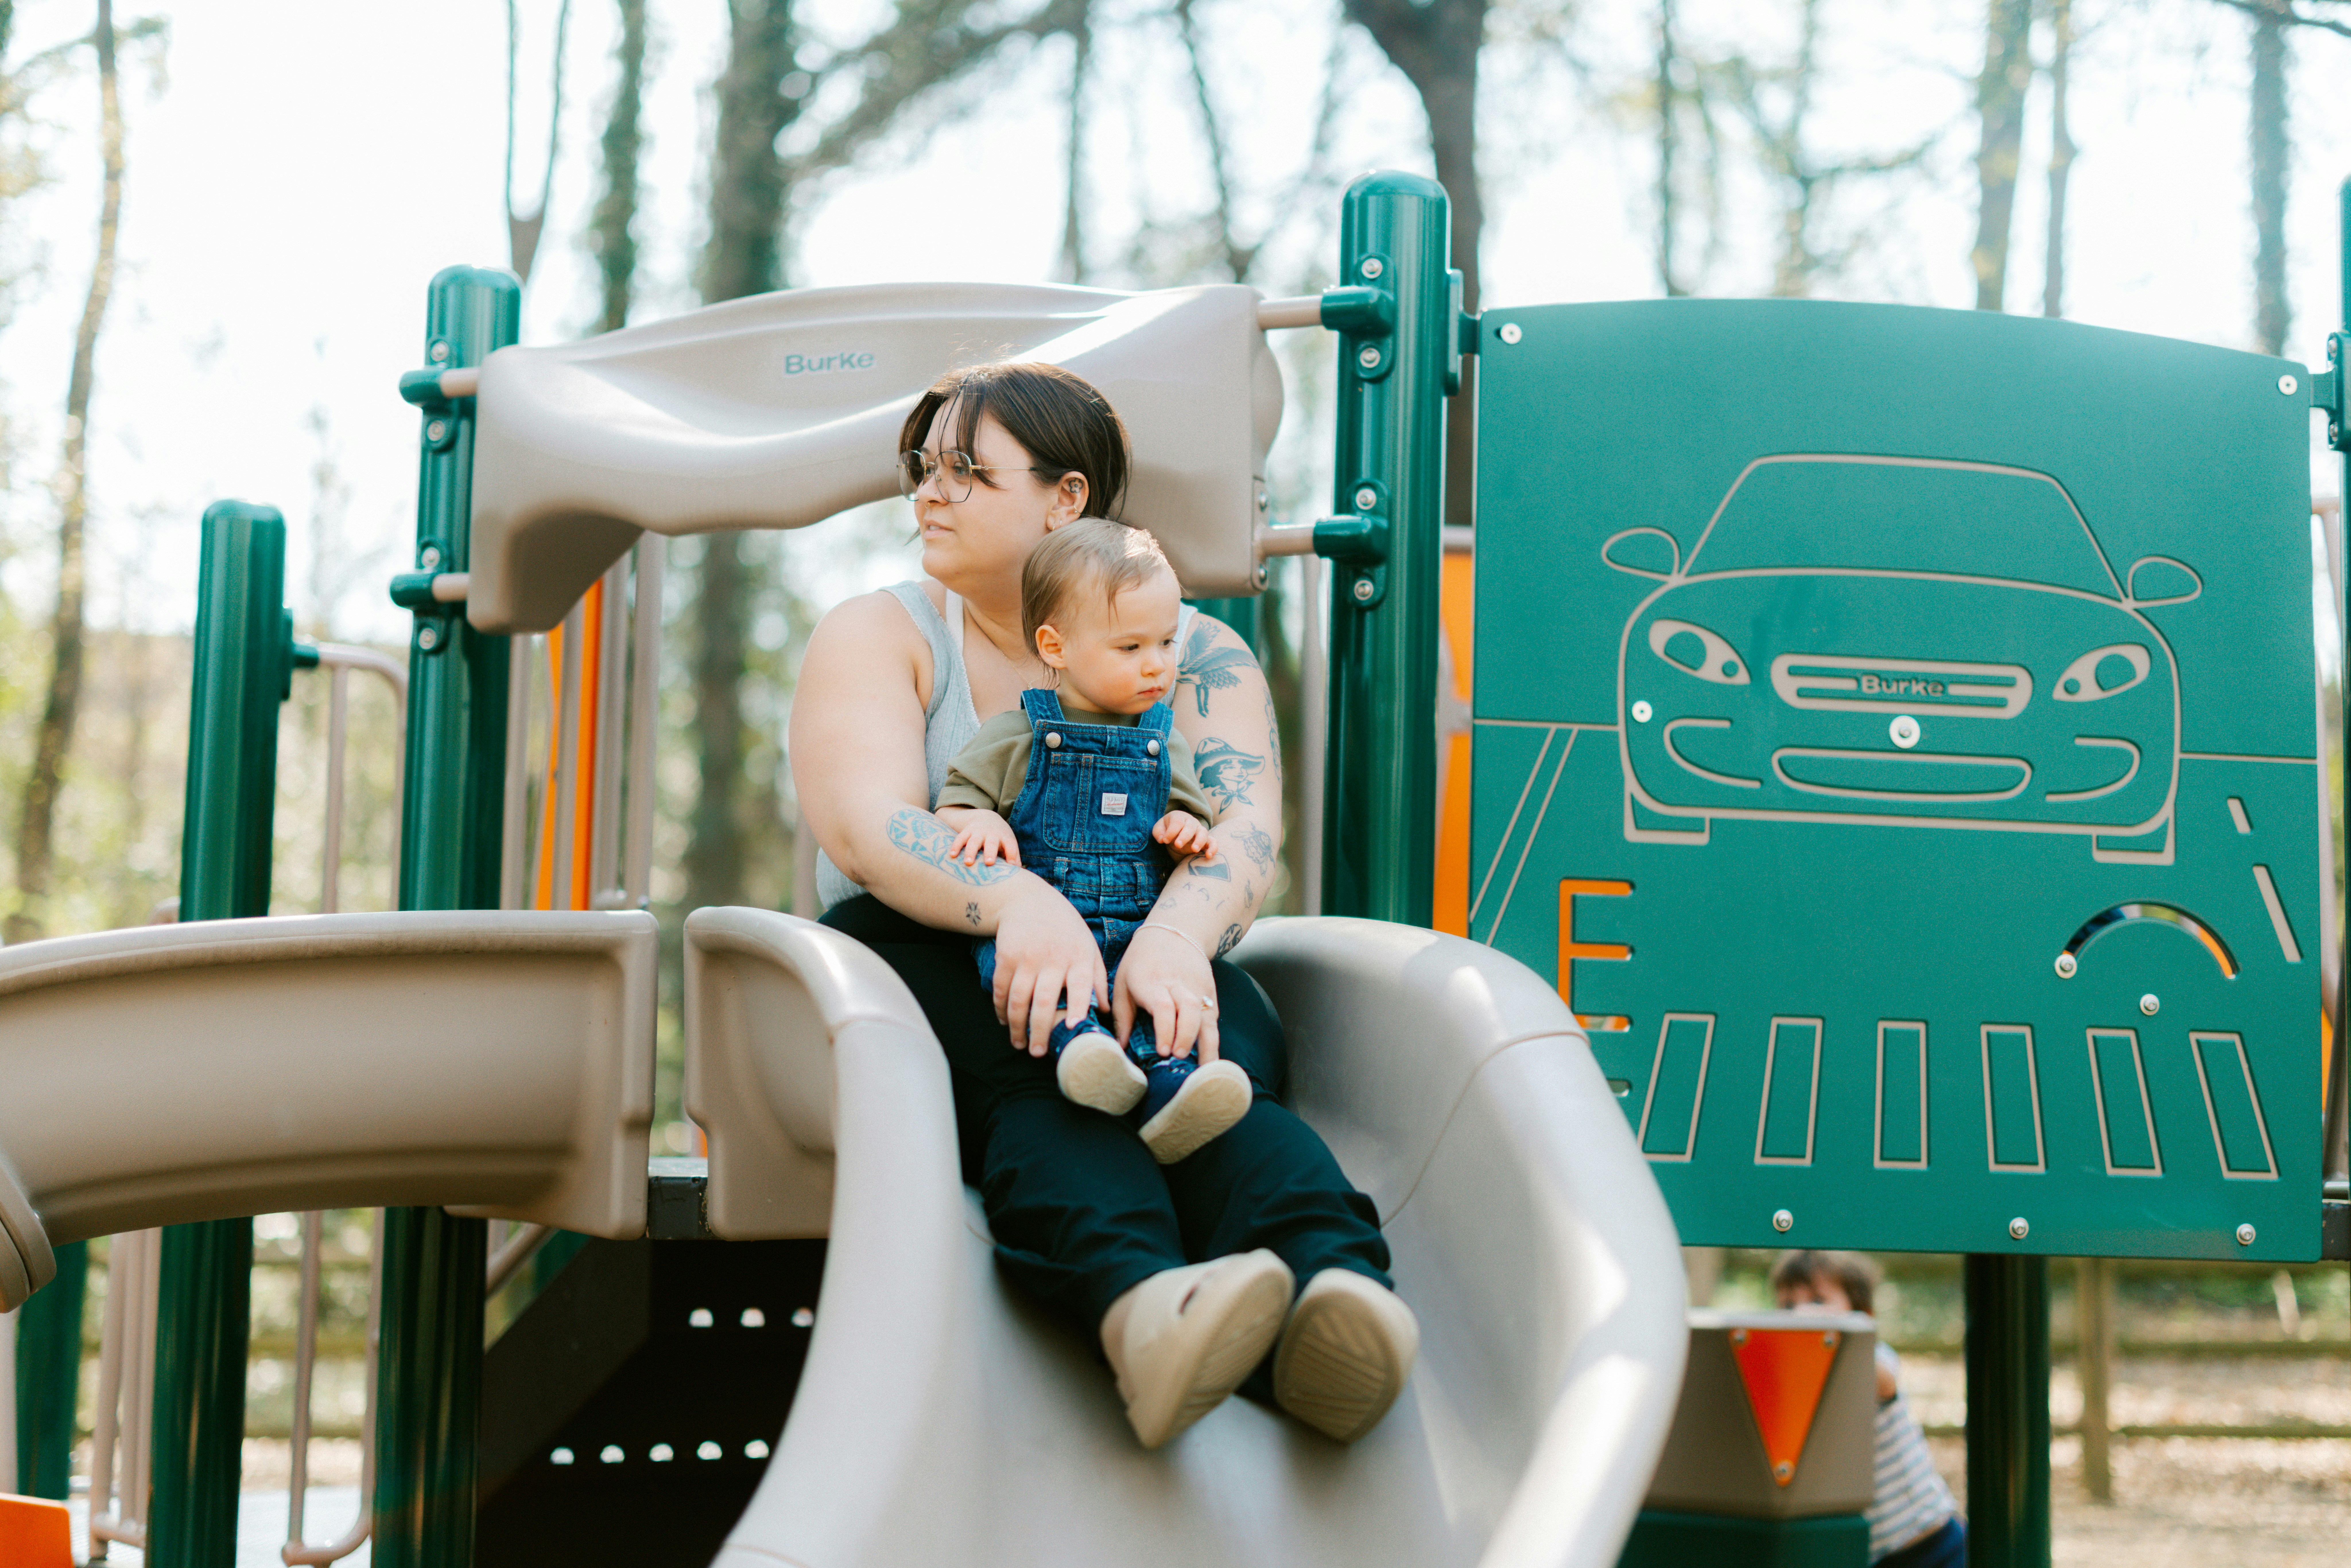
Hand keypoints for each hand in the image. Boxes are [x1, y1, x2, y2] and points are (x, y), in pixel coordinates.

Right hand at [940, 807, 1020, 867]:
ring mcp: (978, 832)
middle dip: (990, 852)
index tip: (1013, 865)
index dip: (1012, 853)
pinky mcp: (966, 831)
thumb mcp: (1008, 843)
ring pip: (973, 841)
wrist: (986, 817)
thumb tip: (1019, 873)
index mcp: (1004, 837)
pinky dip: (956, 846)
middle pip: (991, 843)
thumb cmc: (1000, 838)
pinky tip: (952, 855)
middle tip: (989, 862)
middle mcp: (991, 833)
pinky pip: (960, 838)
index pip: (1010, 844)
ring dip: (971, 852)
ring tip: (968, 862)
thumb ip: (1014, 856)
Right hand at [989, 879, 1108, 1055]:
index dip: (1078, 1008)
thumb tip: (1106, 1011)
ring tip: (1019, 1043)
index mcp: (1079, 958)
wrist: (1028, 899)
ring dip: (1017, 1025)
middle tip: (1037, 1053)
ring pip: (1019, 999)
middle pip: (1045, 1001)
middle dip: (1040, 1031)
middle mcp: (1054, 958)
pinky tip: (1004, 1020)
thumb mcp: (1088, 947)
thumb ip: (1098, 978)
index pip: (1081, 986)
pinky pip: (1002, 988)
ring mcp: (1028, 957)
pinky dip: (1001, 1008)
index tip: (1074, 1028)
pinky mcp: (1006, 956)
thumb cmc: (1065, 929)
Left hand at [1115, 923, 1220, 1064]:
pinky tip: (1211, 1060)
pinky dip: (1214, 1039)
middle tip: (1179, 1057)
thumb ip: (1122, 1015)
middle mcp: (1178, 986)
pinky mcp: (1210, 993)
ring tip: (1205, 1070)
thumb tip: (1118, 1047)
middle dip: (1186, 1037)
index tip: (1162, 1051)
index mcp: (1152, 982)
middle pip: (1189, 1011)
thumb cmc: (1141, 960)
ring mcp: (1198, 989)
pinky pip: (1214, 1019)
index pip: (1164, 1007)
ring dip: (1207, 1044)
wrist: (1175, 931)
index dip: (1165, 1030)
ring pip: (1207, 1017)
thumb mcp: (1123, 980)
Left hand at [1151, 811, 1215, 861]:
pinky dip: (1213, 848)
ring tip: (1194, 850)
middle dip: (1184, 836)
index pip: (1177, 822)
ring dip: (1199, 841)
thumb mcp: (1159, 829)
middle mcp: (1191, 822)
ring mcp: (1200, 830)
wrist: (1177, 832)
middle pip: (1190, 827)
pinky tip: (1208, 856)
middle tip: (1177, 845)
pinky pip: (1213, 842)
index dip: (1171, 831)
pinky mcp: (1206, 840)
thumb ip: (1158, 832)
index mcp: (1179, 817)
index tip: (1164, 841)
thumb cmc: (1167, 830)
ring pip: (1203, 833)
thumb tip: (1162, 839)